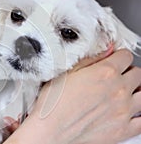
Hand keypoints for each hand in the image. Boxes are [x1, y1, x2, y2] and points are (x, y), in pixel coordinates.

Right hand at [4, 49, 140, 143]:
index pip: (125, 56)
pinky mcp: (123, 129)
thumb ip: (90, 59)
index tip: (115, 60)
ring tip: (123, 93)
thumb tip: (105, 51)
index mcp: (105, 73)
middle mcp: (118, 90)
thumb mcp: (66, 73)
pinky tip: (129, 112)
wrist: (50, 130)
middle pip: (137, 73)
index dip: (119, 56)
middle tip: (117, 76)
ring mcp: (123, 111)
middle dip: (128, 72)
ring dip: (136, 91)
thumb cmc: (53, 104)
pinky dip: (139, 116)